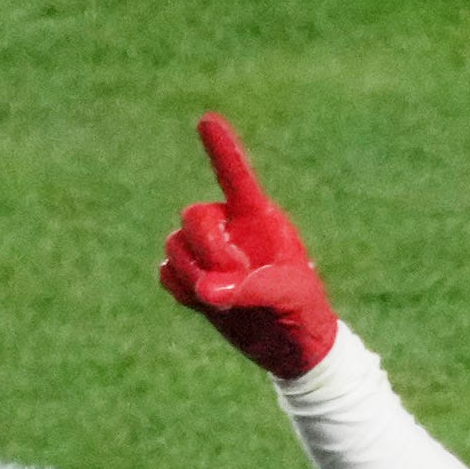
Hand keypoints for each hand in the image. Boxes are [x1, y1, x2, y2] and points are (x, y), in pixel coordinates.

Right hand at [158, 113, 341, 379]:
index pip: (235, 176)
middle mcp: (229, 228)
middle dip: (206, 245)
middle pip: (193, 215)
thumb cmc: (303, 311)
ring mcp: (207, 254)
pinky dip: (179, 287)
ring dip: (194, 272)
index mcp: (258, 218)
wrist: (291, 347)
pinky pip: (166, 273)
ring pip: (175, 245)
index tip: (208, 120)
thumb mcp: (290, 295)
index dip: (222, 150)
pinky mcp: (193, 281)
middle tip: (233, 273)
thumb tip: (206, 291)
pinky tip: (203, 303)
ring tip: (225, 299)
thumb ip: (252, 288)